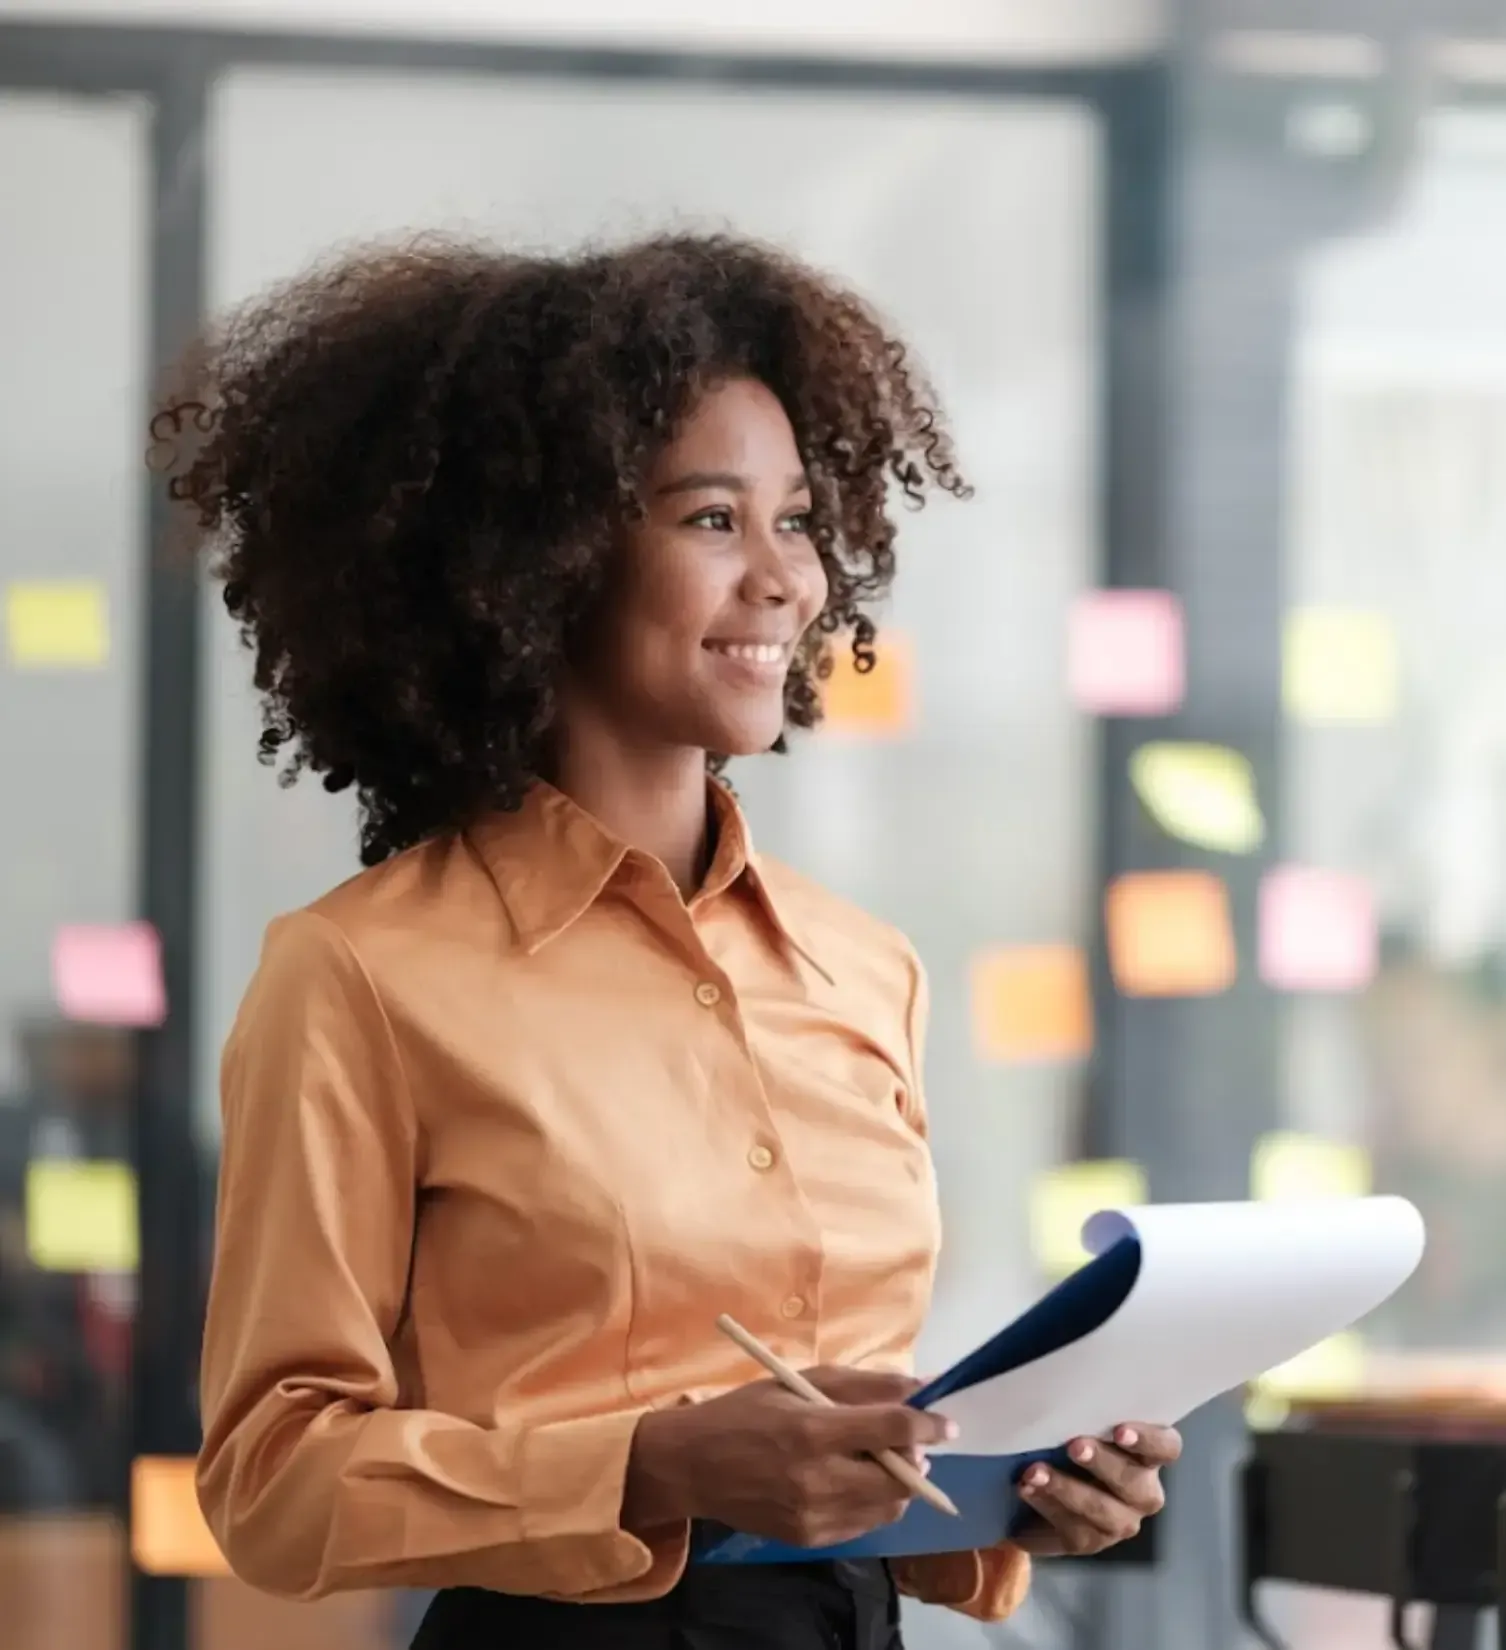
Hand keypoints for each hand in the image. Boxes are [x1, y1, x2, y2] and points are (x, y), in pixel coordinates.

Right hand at [624, 1367, 955, 1548]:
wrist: (692, 1466)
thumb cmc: (746, 1412)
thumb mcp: (798, 1382)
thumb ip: (860, 1384)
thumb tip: (917, 1385)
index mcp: (813, 1429)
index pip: (892, 1429)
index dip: (928, 1424)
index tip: (947, 1422)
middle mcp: (817, 1478)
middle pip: (899, 1477)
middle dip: (914, 1456)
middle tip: (904, 1440)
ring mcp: (813, 1515)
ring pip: (888, 1507)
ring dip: (897, 1482)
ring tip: (875, 1460)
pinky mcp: (809, 1539)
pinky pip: (864, 1525)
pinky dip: (872, 1503)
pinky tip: (851, 1481)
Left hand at [1012, 1423, 1179, 1557]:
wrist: (1037, 1482)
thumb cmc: (1065, 1435)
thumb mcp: (1077, 1418)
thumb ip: (1083, 1407)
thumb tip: (1064, 1378)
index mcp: (1147, 1454)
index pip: (1166, 1447)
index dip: (1148, 1440)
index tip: (1119, 1430)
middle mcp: (1142, 1490)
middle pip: (1136, 1482)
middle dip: (1103, 1464)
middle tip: (1073, 1446)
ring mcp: (1120, 1520)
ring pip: (1105, 1512)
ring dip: (1068, 1489)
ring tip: (1034, 1472)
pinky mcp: (1091, 1541)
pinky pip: (1076, 1530)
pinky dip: (1048, 1506)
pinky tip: (1027, 1489)